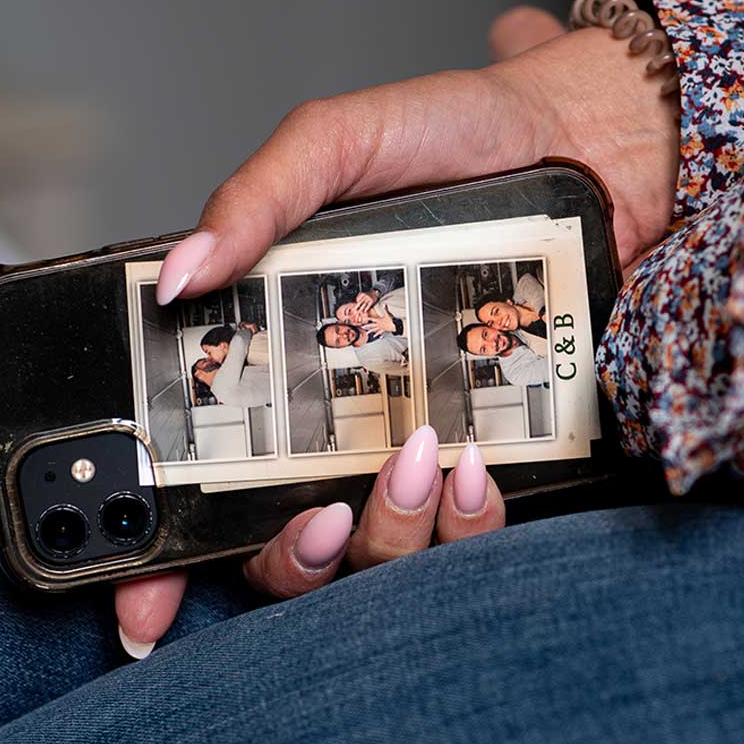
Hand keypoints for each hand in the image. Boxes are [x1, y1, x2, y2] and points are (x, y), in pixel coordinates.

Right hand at [114, 5, 673, 654]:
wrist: (600, 137)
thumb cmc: (466, 135)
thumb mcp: (340, 143)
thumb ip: (255, 198)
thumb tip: (177, 274)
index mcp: (281, 363)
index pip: (199, 488)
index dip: (158, 565)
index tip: (143, 608)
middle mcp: (345, 429)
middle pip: (286, 558)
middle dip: (291, 564)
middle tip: (320, 519)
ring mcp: (425, 457)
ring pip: (380, 567)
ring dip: (391, 535)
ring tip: (418, 459)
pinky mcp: (509, 468)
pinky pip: (474, 543)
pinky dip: (469, 520)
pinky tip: (476, 465)